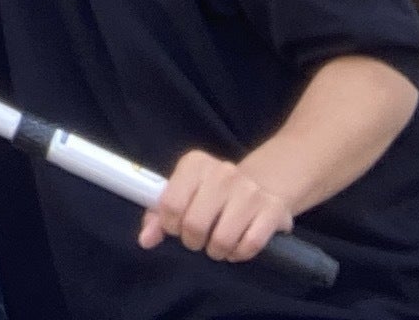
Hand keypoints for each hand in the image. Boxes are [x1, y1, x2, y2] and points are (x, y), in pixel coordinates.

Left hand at [140, 150, 299, 263]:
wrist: (263, 185)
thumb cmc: (212, 195)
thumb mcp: (184, 195)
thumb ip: (158, 216)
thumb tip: (146, 239)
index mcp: (195, 164)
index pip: (170, 204)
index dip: (170, 225)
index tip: (178, 228)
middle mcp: (223, 172)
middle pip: (194, 224)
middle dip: (193, 241)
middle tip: (199, 239)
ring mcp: (249, 190)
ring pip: (222, 240)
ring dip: (217, 251)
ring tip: (218, 244)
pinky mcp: (272, 209)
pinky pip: (249, 246)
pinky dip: (239, 254)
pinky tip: (237, 246)